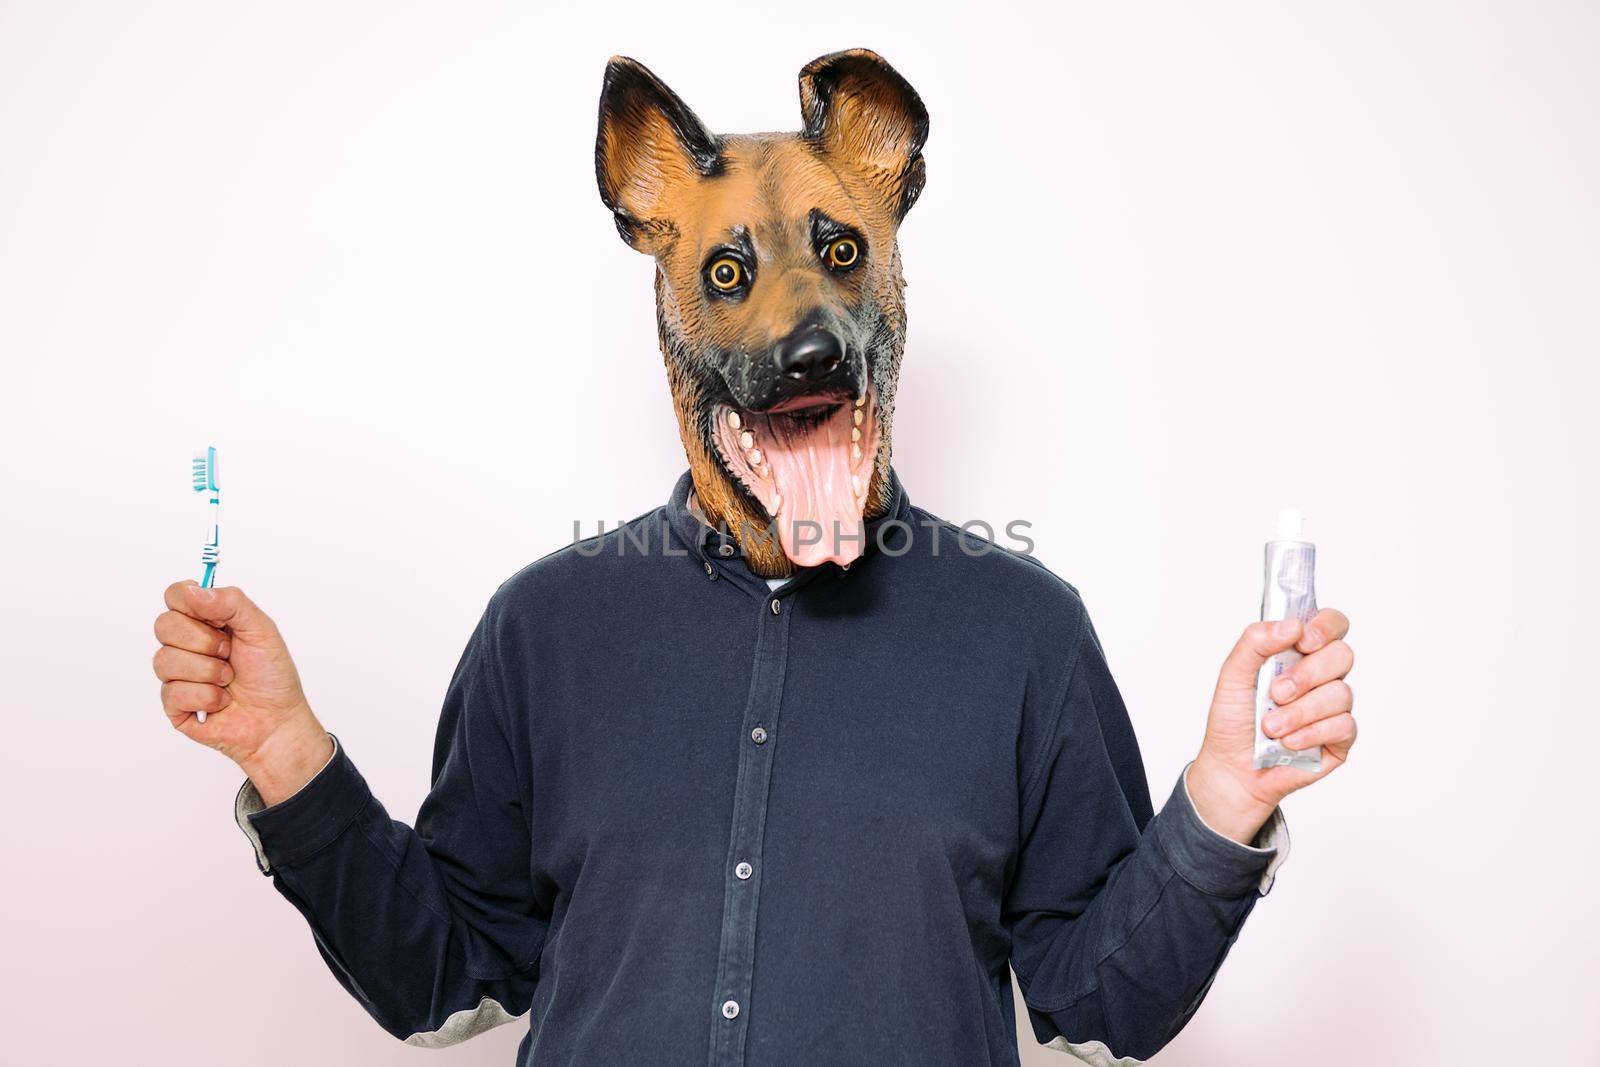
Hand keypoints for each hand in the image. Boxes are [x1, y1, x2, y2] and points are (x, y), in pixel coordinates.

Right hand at [152, 580, 331, 804]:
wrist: (277, 721)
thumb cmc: (271, 676)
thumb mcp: (261, 629)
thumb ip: (232, 603)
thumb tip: (194, 590)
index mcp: (206, 621)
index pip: (175, 595)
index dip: (188, 602)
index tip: (215, 618)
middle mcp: (186, 644)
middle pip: (163, 625)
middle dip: (203, 641)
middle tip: (229, 652)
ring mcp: (177, 674)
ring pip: (164, 660)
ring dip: (208, 671)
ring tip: (228, 679)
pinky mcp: (173, 704)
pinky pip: (173, 692)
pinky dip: (207, 697)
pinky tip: (221, 701)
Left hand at [1186, 609, 1356, 843]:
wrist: (1232, 769)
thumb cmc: (1234, 721)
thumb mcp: (1233, 676)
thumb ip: (1255, 643)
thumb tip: (1291, 625)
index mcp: (1298, 653)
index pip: (1331, 624)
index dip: (1325, 626)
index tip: (1303, 640)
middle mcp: (1321, 677)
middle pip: (1342, 654)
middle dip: (1308, 673)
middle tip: (1277, 692)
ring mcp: (1333, 707)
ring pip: (1341, 693)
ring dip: (1301, 711)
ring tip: (1271, 727)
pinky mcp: (1340, 738)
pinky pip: (1344, 725)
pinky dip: (1311, 733)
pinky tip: (1289, 742)